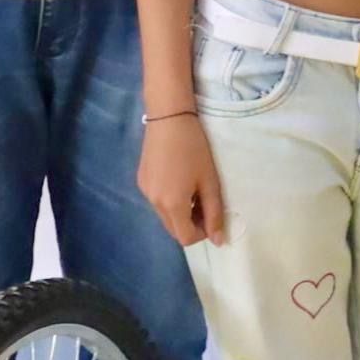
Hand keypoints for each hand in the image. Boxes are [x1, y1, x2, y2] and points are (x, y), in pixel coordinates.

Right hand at [139, 112, 225, 247]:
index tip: (213, 217)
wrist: (169, 119)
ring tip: (194, 190)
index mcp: (172, 205)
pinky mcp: (141, 181)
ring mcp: (144, 192)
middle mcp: (153, 203)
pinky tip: (179, 181)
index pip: (185, 238)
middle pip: (173, 229)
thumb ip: (215, 213)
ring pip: (165, 216)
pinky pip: (157, 202)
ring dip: (181, 213)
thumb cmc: (195, 149)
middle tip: (206, 204)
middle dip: (192, 224)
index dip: (202, 233)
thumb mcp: (209, 182)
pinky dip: (170, 201)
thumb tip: (218, 240)